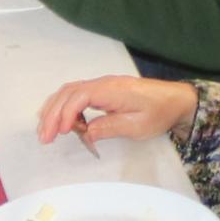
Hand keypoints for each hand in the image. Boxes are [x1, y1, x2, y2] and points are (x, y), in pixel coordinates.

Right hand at [34, 75, 192, 146]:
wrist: (175, 100)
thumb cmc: (159, 112)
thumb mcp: (138, 126)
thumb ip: (111, 127)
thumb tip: (86, 133)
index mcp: (112, 89)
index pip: (80, 96)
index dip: (66, 113)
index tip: (62, 133)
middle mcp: (103, 83)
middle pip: (69, 92)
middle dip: (53, 114)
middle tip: (44, 137)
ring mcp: (102, 85)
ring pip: (69, 92)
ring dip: (54, 109)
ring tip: (45, 131)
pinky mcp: (103, 91)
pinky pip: (77, 94)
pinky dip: (64, 107)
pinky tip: (60, 122)